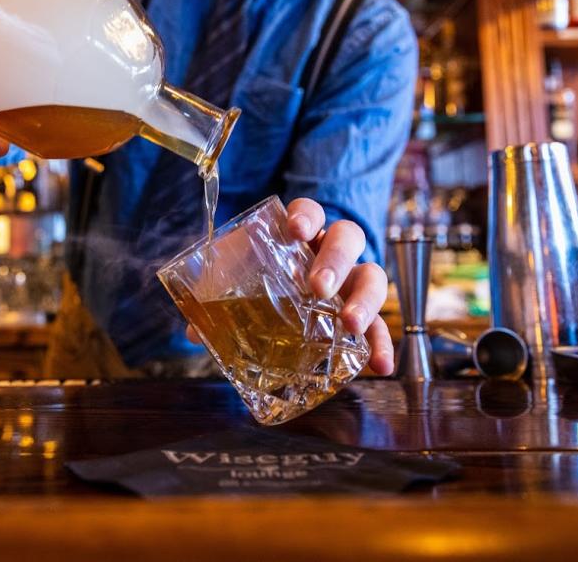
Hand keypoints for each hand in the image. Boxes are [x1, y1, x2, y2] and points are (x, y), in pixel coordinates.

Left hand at [186, 198, 394, 375]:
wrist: (292, 308)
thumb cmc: (266, 286)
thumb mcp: (244, 287)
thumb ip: (221, 301)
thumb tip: (195, 331)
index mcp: (303, 236)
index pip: (311, 212)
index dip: (306, 216)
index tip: (295, 230)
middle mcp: (333, 252)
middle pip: (347, 239)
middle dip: (335, 260)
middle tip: (318, 286)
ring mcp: (353, 281)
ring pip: (373, 277)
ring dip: (365, 299)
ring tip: (350, 324)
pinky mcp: (365, 315)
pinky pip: (380, 327)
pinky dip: (382, 346)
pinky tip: (379, 367)